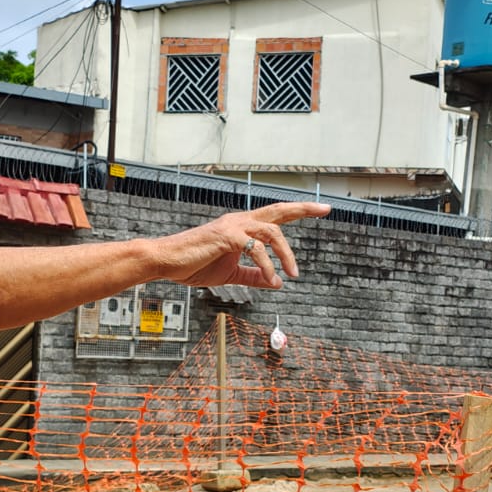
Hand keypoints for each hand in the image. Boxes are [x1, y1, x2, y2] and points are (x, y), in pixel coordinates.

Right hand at [163, 201, 329, 288]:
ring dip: (286, 253)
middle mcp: (240, 221)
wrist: (166, 262)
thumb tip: (278, 283)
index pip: (275, 216)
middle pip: (277, 211)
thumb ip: (254, 277)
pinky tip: (270, 277)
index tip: (320, 209)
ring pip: (271, 232)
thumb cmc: (194, 265)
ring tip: (294, 273)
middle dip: (303, 209)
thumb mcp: (230, 274)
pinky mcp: (225, 236)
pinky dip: (266, 264)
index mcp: (242, 227)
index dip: (298, 211)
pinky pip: (254, 248)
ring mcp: (232, 226)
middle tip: (325, 209)